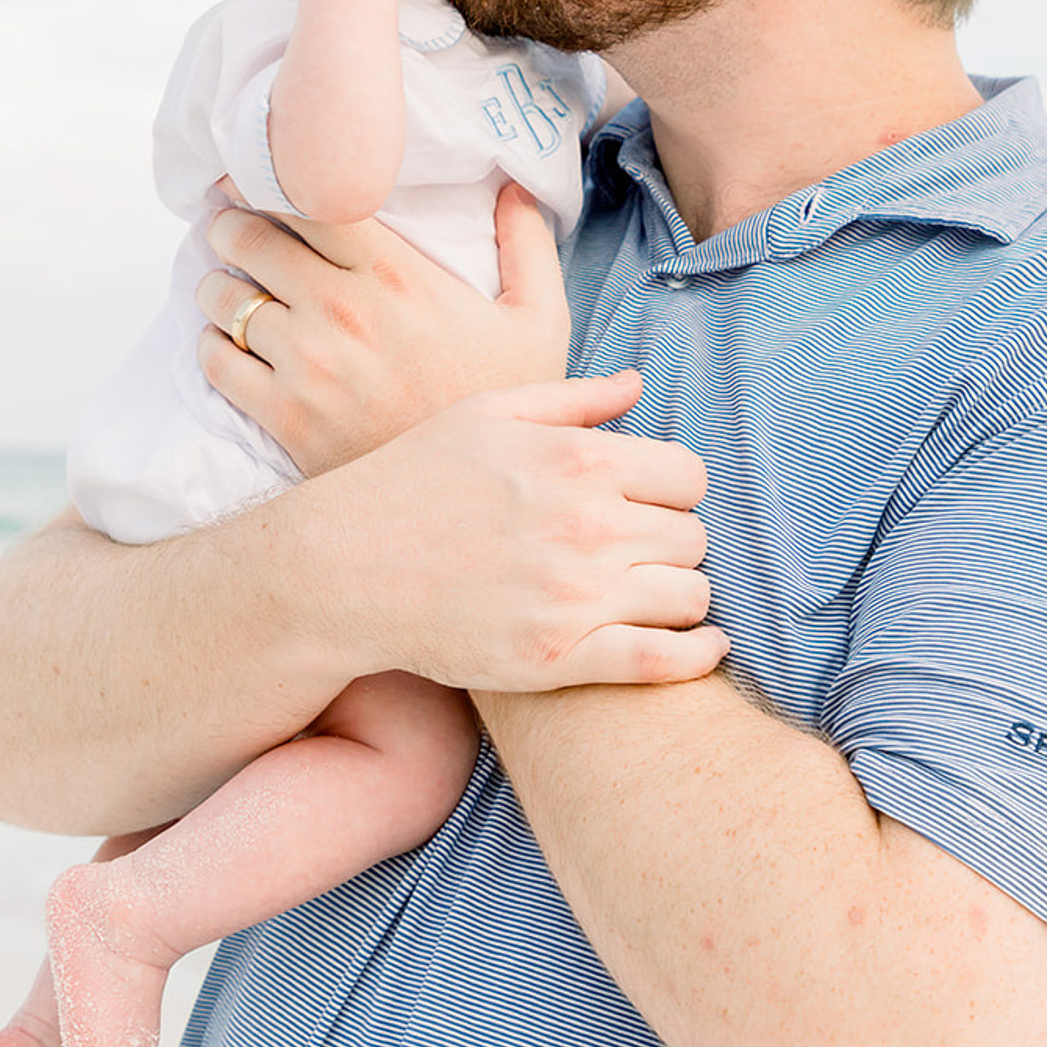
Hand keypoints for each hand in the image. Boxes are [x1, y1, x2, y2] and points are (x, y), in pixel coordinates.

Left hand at [197, 182, 569, 473]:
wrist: (474, 503)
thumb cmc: (504, 405)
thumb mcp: (540, 321)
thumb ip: (526, 245)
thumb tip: (513, 185)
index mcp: (396, 273)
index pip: (308, 198)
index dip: (271, 179)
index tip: (257, 176)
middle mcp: (342, 309)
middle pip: (250, 239)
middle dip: (230, 223)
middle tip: (227, 223)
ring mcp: (307, 363)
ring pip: (224, 299)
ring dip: (216, 284)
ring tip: (223, 283)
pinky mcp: (283, 415)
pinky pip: (216, 361)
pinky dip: (210, 344)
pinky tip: (225, 342)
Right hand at [279, 373, 726, 690]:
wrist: (344, 568)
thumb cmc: (413, 479)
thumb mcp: (488, 413)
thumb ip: (573, 399)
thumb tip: (637, 384)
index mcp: (578, 459)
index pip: (689, 476)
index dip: (673, 489)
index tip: (646, 502)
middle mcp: (587, 526)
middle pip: (693, 537)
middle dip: (671, 541)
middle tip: (636, 550)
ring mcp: (574, 597)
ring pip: (690, 597)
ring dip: (678, 595)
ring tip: (647, 592)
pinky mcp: (557, 659)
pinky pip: (664, 662)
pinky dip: (695, 656)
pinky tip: (702, 650)